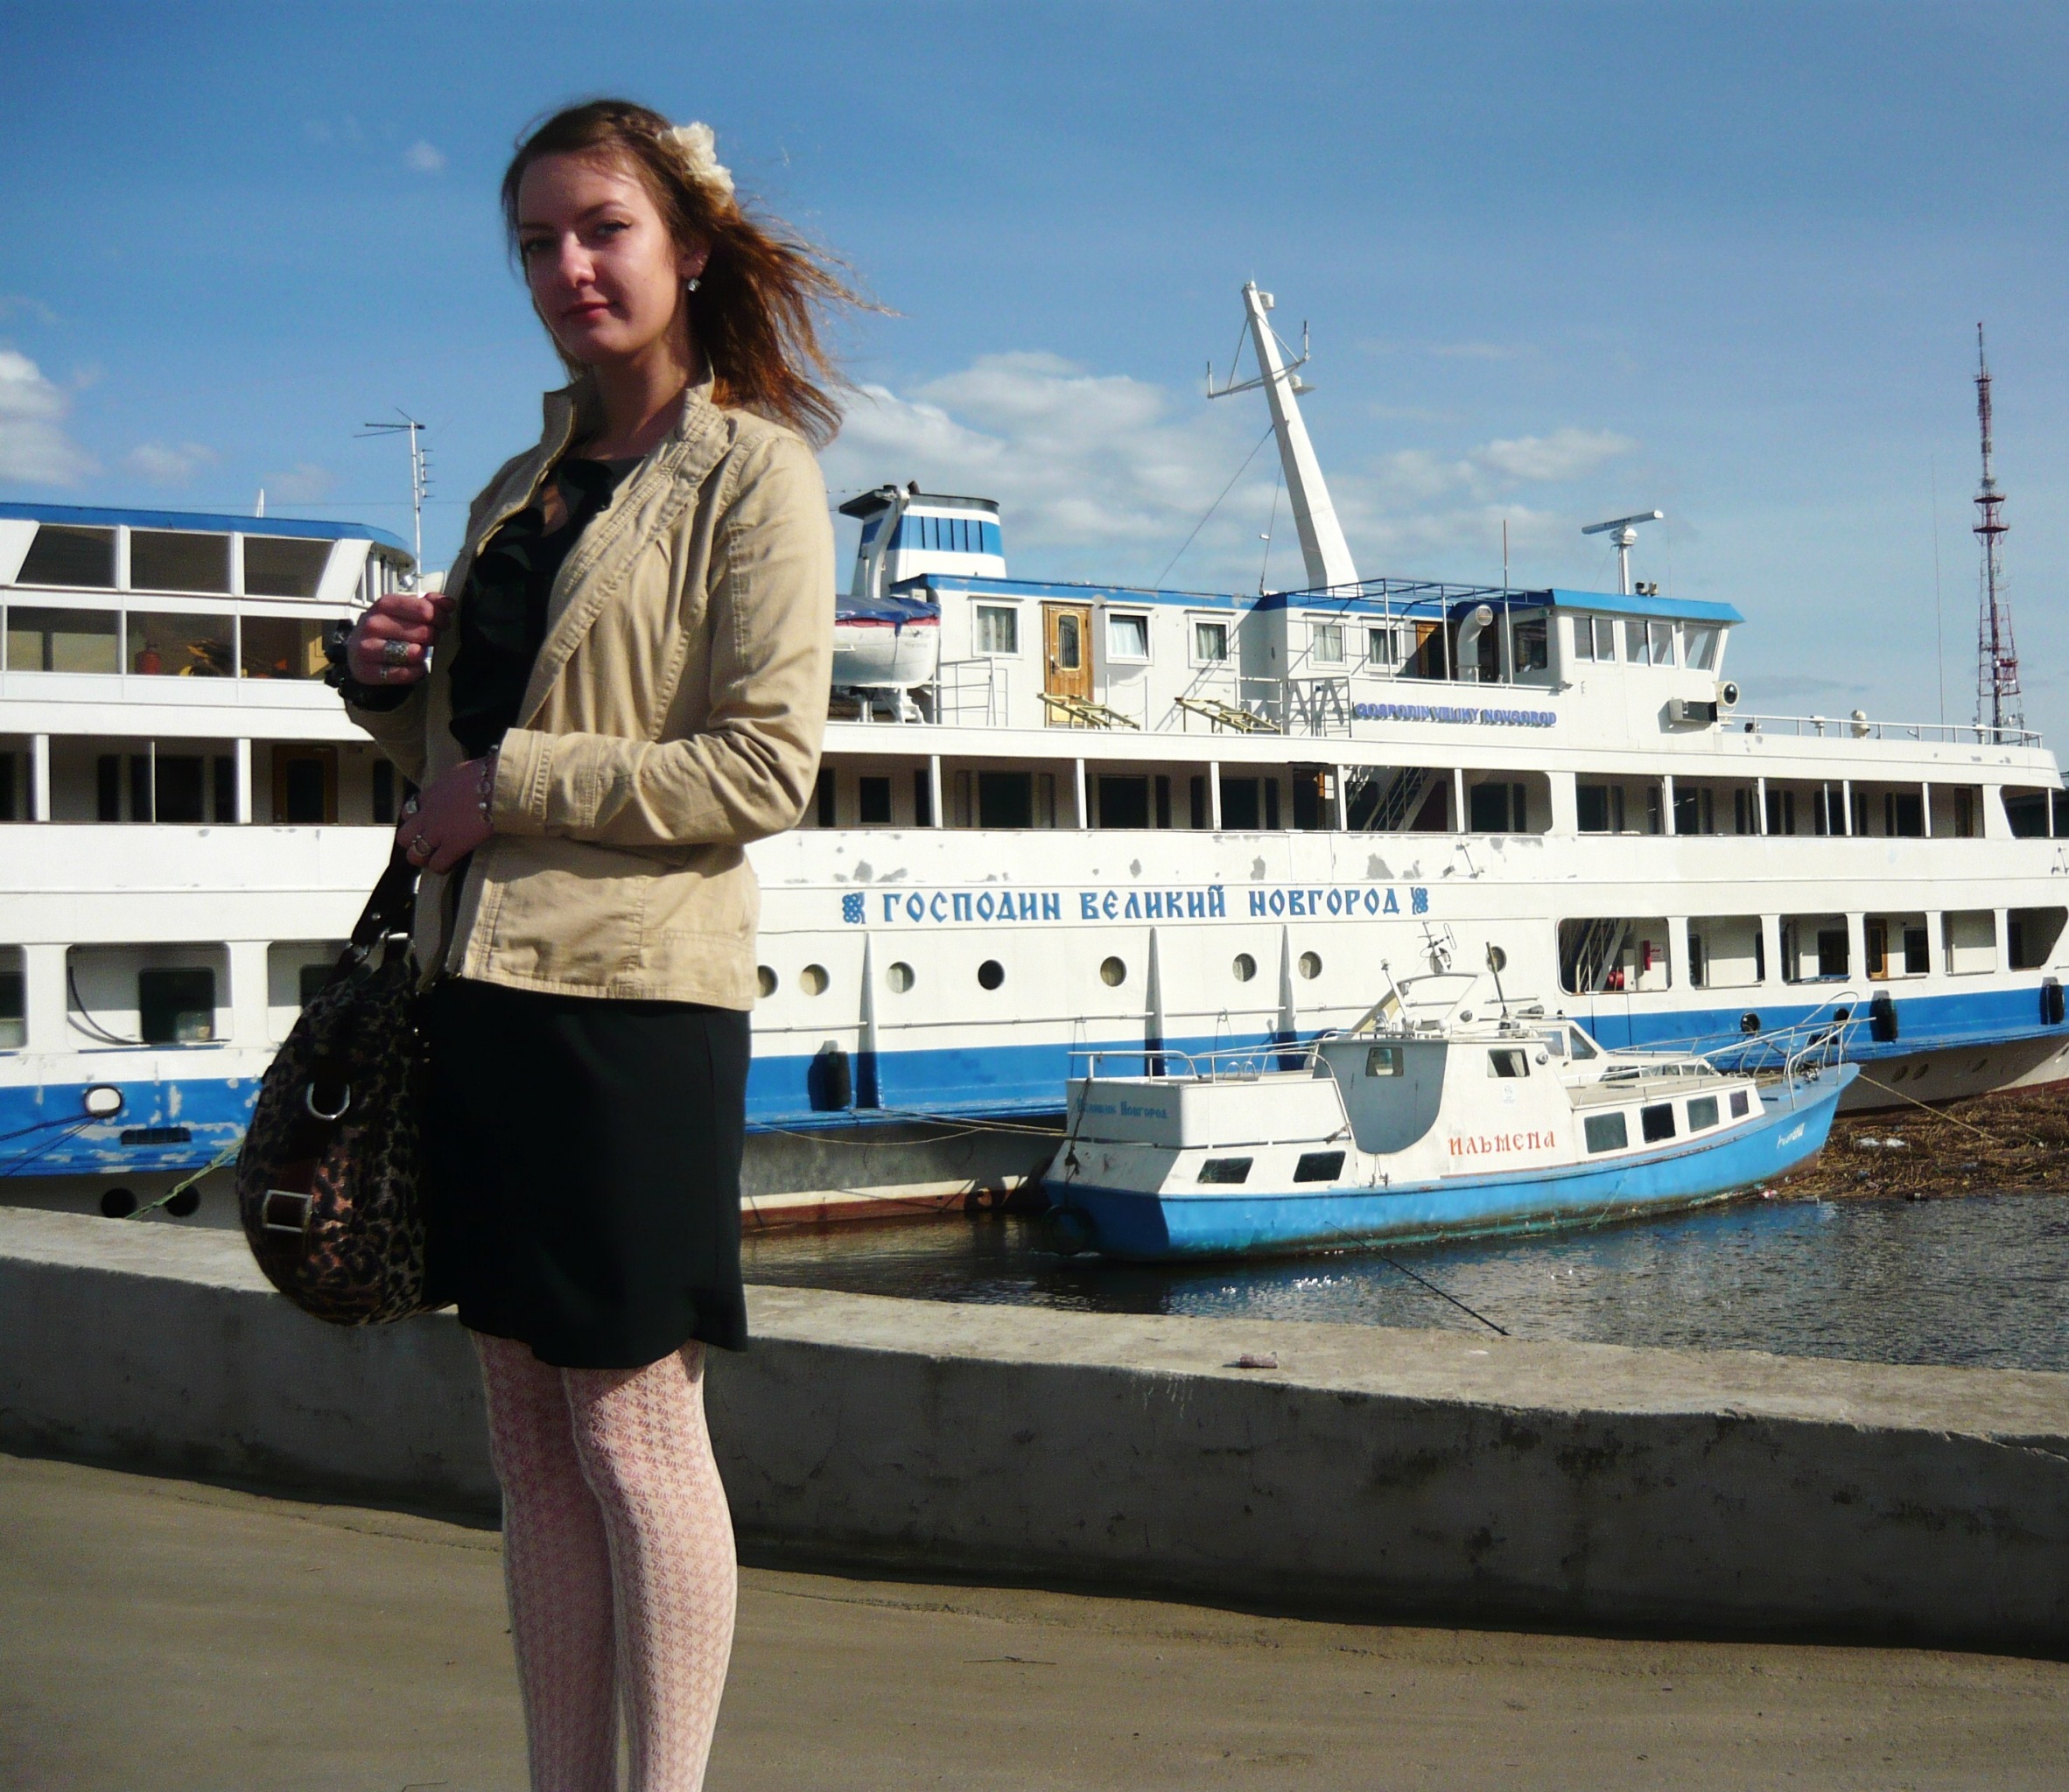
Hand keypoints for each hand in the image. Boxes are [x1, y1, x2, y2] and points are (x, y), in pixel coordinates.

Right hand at [348, 589, 453, 686]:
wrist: (356, 651)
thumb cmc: (385, 629)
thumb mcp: (403, 610)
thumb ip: (427, 603)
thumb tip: (448, 603)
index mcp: (384, 604)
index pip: (424, 610)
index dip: (440, 618)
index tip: (442, 623)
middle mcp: (374, 624)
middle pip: (423, 632)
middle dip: (432, 637)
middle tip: (429, 639)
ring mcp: (368, 648)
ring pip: (414, 653)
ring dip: (423, 654)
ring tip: (420, 651)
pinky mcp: (368, 671)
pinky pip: (404, 674)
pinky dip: (416, 672)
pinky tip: (417, 667)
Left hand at [395, 755, 495, 874]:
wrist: (496, 785)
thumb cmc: (486, 774)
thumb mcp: (459, 773)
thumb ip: (453, 783)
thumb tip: (463, 781)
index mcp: (430, 795)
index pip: (408, 812)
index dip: (415, 821)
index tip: (427, 825)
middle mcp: (428, 815)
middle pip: (404, 837)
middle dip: (414, 843)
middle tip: (429, 845)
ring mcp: (438, 832)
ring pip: (414, 855)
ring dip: (424, 859)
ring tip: (437, 859)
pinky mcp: (453, 845)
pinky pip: (437, 864)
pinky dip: (442, 868)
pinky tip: (451, 865)